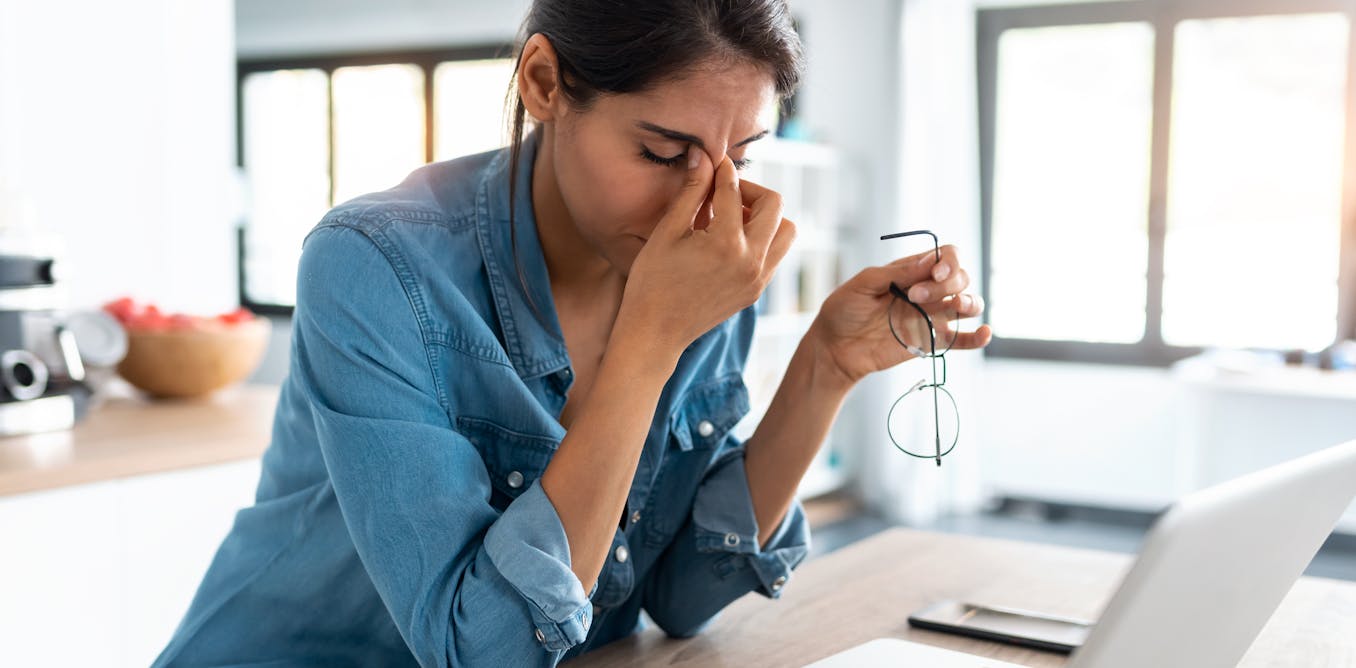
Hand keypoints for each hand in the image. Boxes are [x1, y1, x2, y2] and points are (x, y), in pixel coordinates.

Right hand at [617, 150, 796, 356]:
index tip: (712, 162)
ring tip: (732, 218)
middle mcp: (751, 261)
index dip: (721, 170)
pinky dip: (762, 238)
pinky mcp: (757, 291)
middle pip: (774, 205)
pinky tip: (731, 240)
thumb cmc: (651, 282)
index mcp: (726, 243)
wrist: (655, 333)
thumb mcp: (667, 232)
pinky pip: (775, 254)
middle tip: (724, 193)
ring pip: (786, 231)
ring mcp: (758, 279)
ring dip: (765, 216)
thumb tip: (703, 155)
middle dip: (750, 190)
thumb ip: (691, 192)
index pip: (734, 190)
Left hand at [808, 245, 991, 385]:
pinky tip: (984, 333)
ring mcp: (932, 316)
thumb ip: (897, 272)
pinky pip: (962, 339)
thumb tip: (929, 262)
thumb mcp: (863, 284)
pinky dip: (978, 337)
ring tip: (956, 305)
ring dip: (969, 301)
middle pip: (960, 278)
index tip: (934, 272)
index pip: (946, 257)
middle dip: (946, 283)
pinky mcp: (932, 341)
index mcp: (912, 270)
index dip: (948, 262)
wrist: (834, 347)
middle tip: (915, 296)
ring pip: (968, 303)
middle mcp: (928, 290)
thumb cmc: (844, 310)